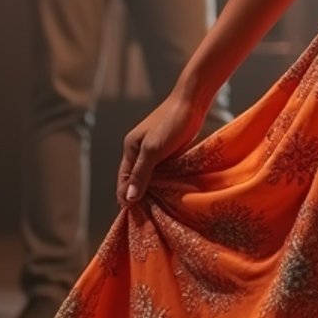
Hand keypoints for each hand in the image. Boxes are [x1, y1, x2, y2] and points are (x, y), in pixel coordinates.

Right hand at [117, 90, 204, 205]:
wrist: (193, 100)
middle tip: (146, 217)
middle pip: (135, 178)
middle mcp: (139, 149)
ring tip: (157, 209)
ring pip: (150, 174)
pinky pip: (162, 169)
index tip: (133, 215)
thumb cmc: (172, 122)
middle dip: (138, 195)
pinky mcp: (169, 149)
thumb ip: (141, 173)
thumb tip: (128, 196)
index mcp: (131, 148)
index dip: (126, 196)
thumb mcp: (154, 149)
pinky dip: (163, 181)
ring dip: (152, 189)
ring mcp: (154, 149)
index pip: (123, 179)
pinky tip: (169, 192)